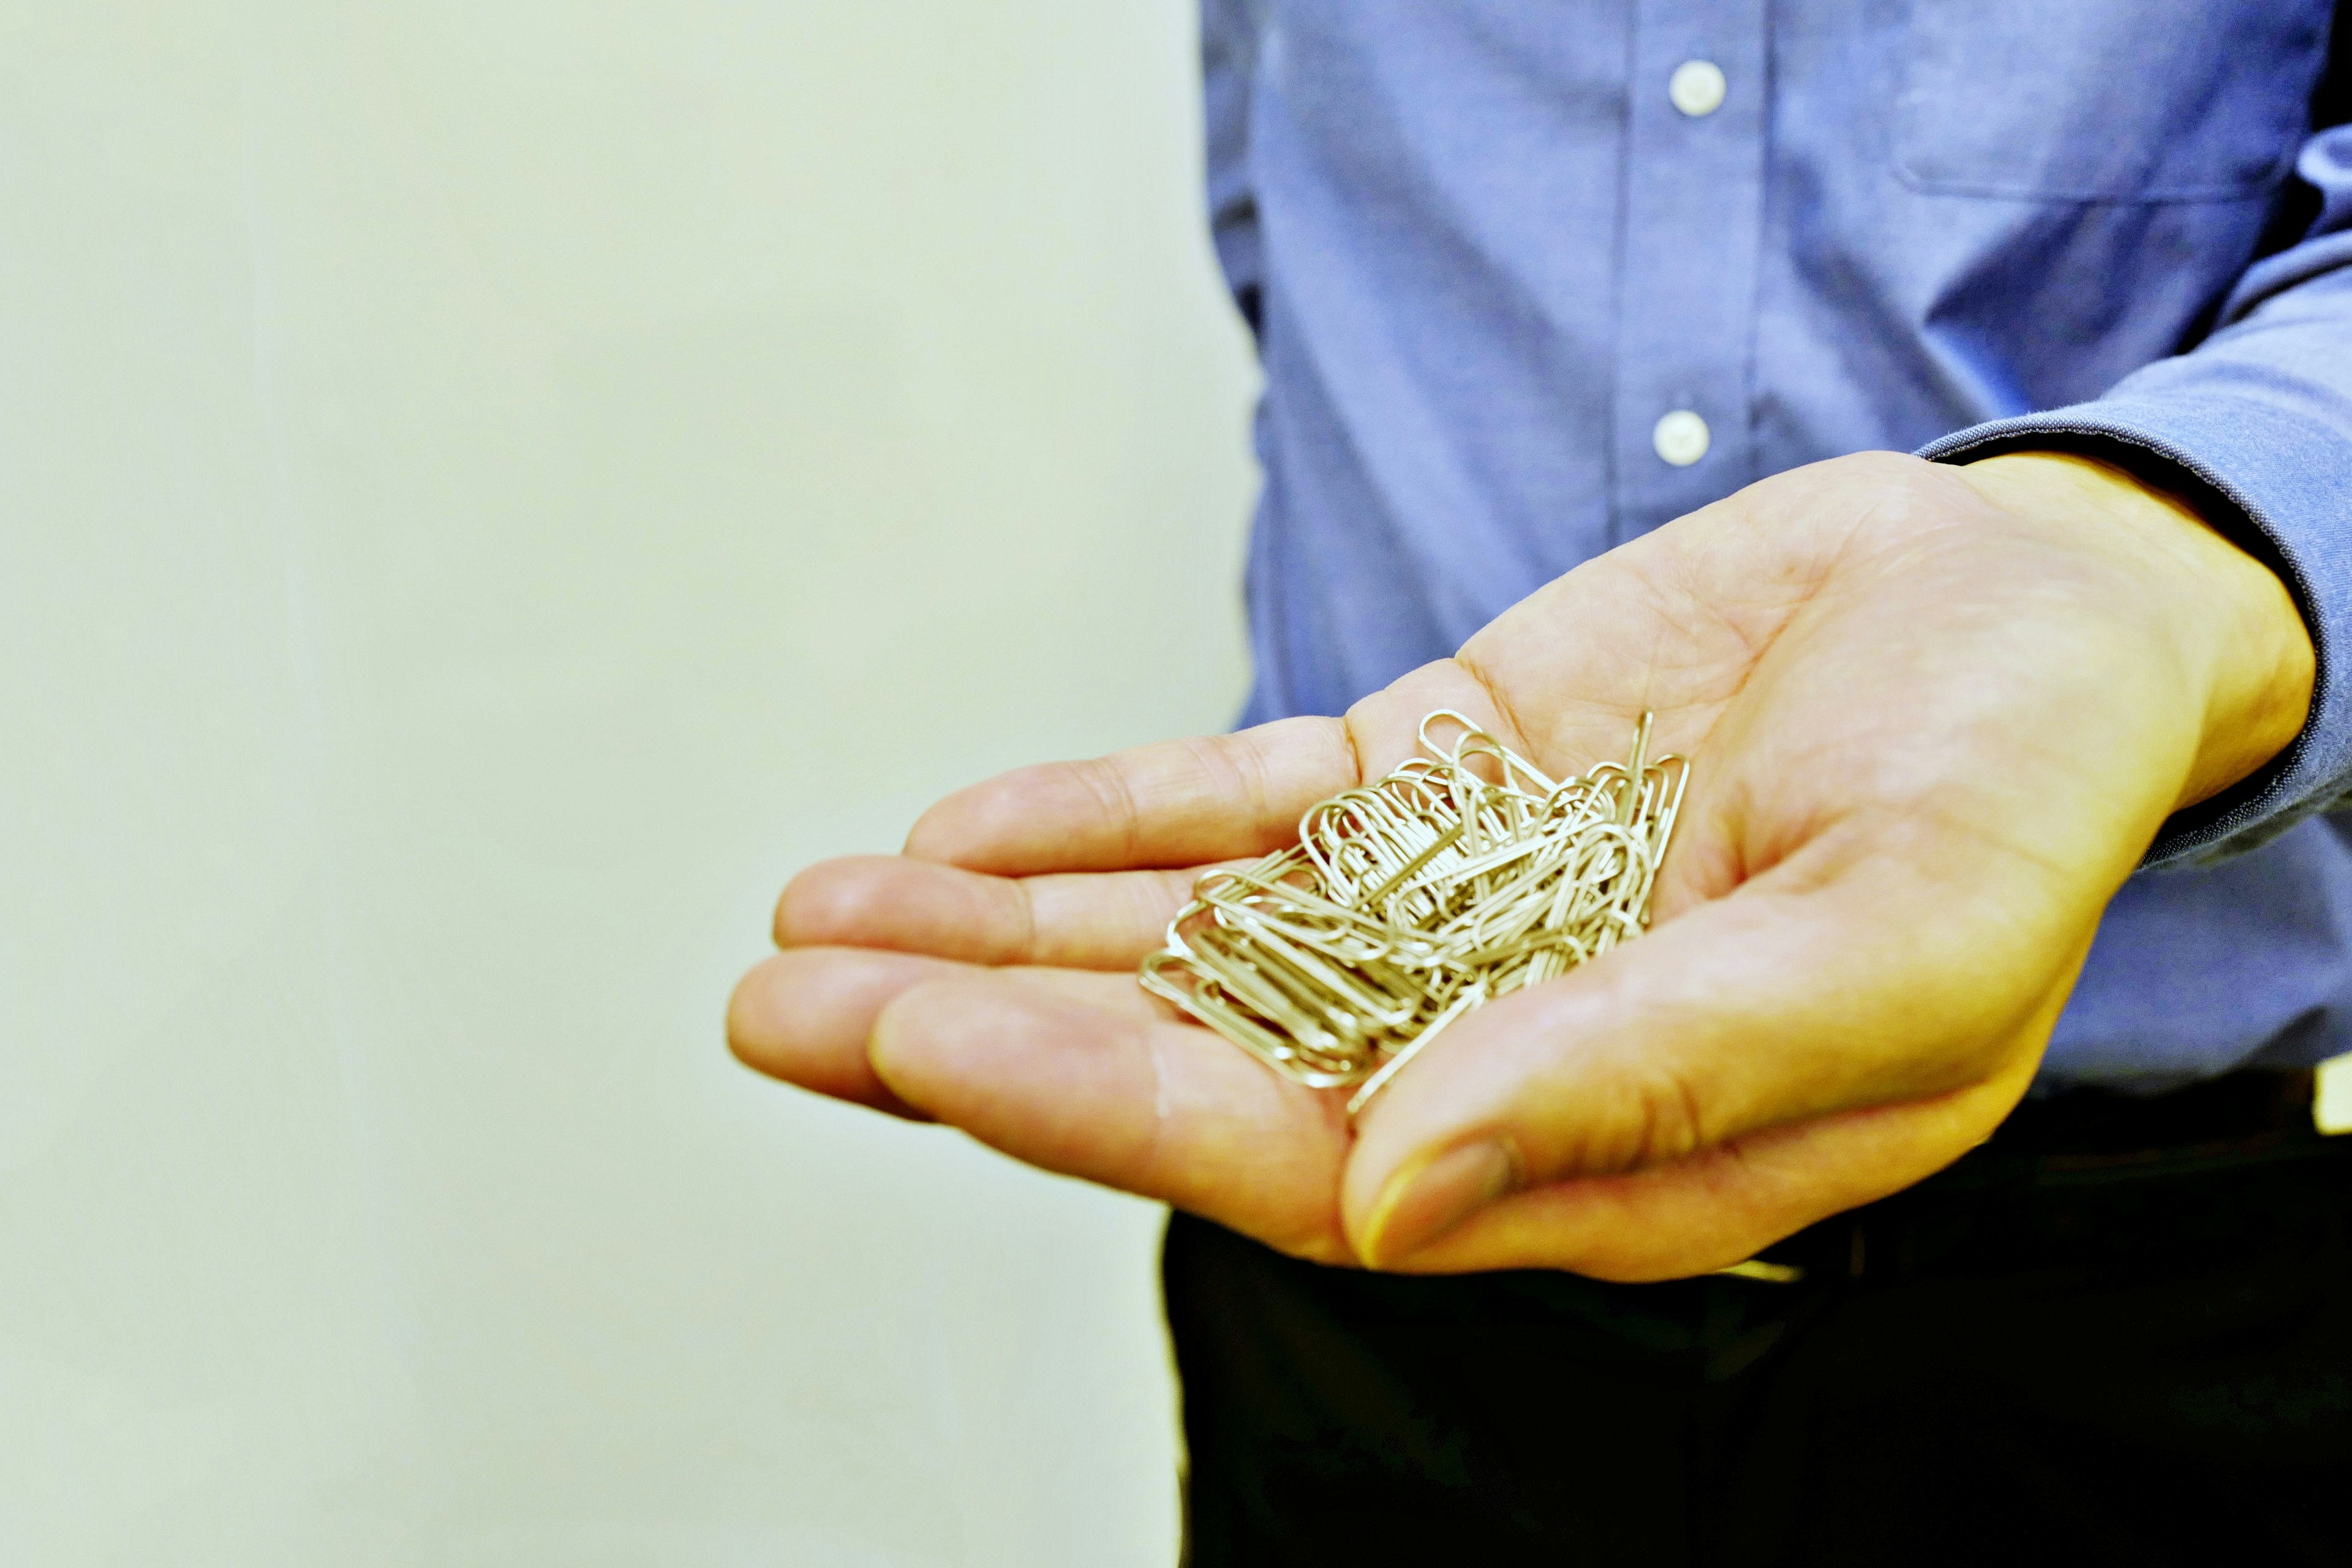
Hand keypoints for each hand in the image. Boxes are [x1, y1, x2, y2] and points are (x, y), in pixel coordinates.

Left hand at [728, 451, 2310, 1279]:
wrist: (2039, 615)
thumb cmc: (2014, 796)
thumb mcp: (1894, 949)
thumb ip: (1647, 1079)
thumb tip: (1393, 1187)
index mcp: (1593, 1140)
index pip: (1291, 1156)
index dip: (1095, 1108)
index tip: (921, 1054)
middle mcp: (1492, 1043)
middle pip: (1191, 1057)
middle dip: (981, 1037)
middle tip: (783, 1011)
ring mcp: (1453, 909)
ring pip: (1186, 936)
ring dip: (1002, 928)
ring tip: (820, 918)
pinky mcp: (1445, 782)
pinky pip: (1247, 811)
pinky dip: (1111, 814)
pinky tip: (973, 830)